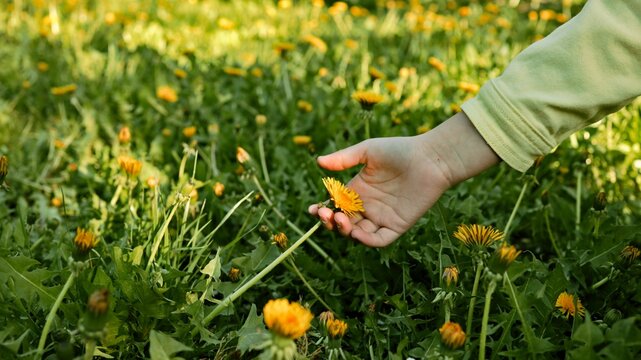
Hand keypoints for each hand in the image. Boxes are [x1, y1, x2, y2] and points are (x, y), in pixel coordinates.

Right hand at [309, 112, 499, 246]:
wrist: (430, 158)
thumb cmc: (400, 150)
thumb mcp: (368, 151)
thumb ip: (344, 158)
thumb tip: (319, 161)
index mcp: (358, 190)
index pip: (335, 206)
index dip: (322, 210)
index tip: (313, 209)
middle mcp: (368, 206)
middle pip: (342, 222)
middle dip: (329, 221)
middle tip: (326, 213)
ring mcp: (382, 217)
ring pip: (357, 233)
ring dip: (345, 231)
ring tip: (340, 219)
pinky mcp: (397, 225)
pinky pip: (379, 239)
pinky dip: (366, 240)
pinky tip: (357, 232)